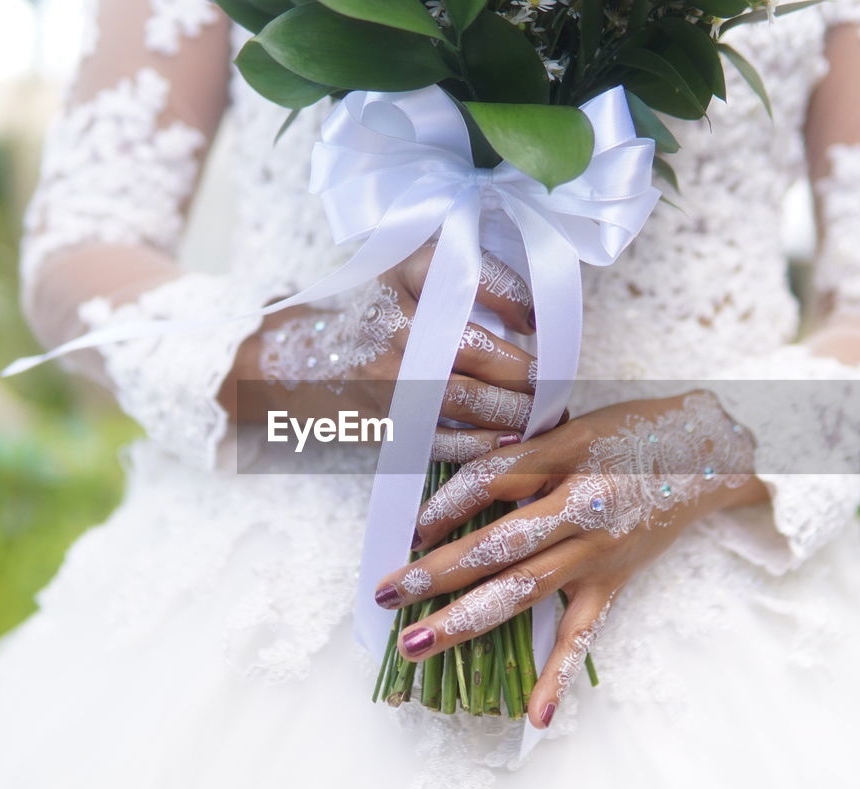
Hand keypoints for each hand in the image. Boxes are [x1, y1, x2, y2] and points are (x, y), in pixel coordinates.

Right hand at [227, 244, 539, 458]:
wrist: (306, 353)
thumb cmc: (382, 310)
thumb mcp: (415, 273)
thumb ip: (469, 277)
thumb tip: (532, 317)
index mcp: (402, 272)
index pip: (467, 275)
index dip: (510, 296)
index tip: (533, 319)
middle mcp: (388, 320)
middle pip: (469, 348)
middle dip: (522, 374)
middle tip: (552, 385)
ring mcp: (379, 371)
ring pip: (457, 396)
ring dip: (508, 412)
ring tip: (538, 416)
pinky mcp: (377, 414)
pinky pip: (434, 436)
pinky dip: (475, 444)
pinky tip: (503, 443)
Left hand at [373, 391, 766, 727]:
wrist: (711, 452)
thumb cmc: (632, 429)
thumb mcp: (574, 421)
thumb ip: (523, 451)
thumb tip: (456, 485)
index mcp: (568, 454)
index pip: (493, 479)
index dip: (447, 503)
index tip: (411, 526)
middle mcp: (580, 506)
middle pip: (497, 545)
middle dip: (435, 574)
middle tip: (385, 594)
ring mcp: (598, 551)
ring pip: (523, 591)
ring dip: (463, 621)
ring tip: (415, 643)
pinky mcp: (615, 581)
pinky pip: (582, 634)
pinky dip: (559, 676)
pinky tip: (534, 716)